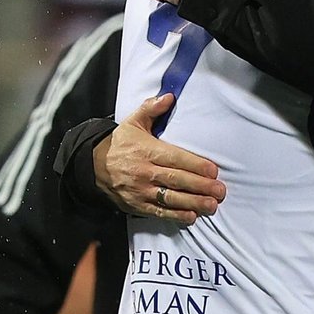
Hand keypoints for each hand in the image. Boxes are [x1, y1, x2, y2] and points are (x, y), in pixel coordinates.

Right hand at [93, 93, 225, 222]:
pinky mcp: (138, 205)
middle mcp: (145, 172)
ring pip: (171, 198)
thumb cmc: (120, 144)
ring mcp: (141, 190)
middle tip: (220, 191)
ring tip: (212, 205)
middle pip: (177, 180)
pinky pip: (159, 212)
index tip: (213, 170)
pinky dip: (175, 216)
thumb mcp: (133, 122)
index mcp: (147, 151)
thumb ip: (151, 108)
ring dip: (193, 203)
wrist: (93, 166)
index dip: (196, 165)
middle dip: (201, 186)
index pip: (175, 158)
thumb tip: (169, 96)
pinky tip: (191, 217)